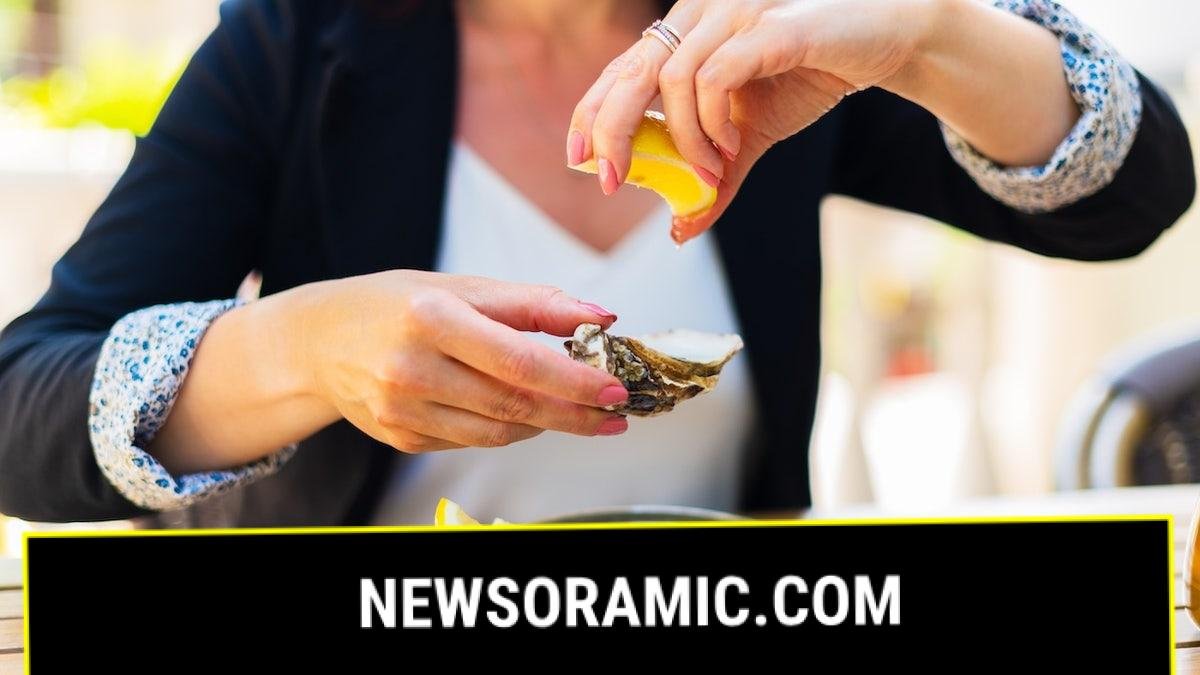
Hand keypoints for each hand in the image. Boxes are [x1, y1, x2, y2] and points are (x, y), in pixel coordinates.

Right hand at [300, 270, 629, 452]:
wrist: (319, 341)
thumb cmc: (395, 305)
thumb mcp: (461, 287)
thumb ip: (533, 303)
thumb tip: (600, 316)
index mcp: (430, 318)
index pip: (518, 360)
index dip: (572, 381)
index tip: (613, 389)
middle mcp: (411, 368)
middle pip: (512, 404)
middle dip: (573, 414)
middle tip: (613, 415)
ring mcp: (401, 410)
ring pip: (496, 433)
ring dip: (544, 425)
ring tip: (575, 413)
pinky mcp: (399, 437)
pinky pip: (470, 441)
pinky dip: (504, 430)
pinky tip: (520, 414)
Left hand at [569, 0, 938, 240]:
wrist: (884, 41)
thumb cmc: (810, 74)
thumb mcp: (750, 136)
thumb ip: (715, 178)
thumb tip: (681, 229)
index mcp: (686, 32)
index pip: (621, 69)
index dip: (590, 111)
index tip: (578, 158)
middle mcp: (701, 13)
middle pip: (631, 72)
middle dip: (611, 132)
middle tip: (614, 181)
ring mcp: (734, 12)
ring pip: (674, 80)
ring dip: (684, 141)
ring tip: (712, 171)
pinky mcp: (770, 25)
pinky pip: (717, 75)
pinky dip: (714, 122)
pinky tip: (732, 147)